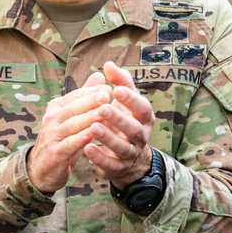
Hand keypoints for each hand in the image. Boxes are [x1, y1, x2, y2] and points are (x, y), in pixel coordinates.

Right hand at [27, 72, 112, 193]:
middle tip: (108, 95)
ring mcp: (52, 135)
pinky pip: (70, 144)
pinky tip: (92, 134)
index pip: (76, 96)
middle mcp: (52, 119)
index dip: (91, 91)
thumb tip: (99, 76)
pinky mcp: (55, 153)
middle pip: (74, 107)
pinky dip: (81, 138)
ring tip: (104, 112)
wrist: (41, 169)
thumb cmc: (61, 139)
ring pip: (73, 124)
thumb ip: (85, 97)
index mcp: (57, 107)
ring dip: (89, 118)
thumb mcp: (71, 117)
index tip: (108, 87)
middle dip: (91, 101)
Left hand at [85, 62, 155, 189]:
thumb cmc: (125, 119)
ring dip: (108, 138)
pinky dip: (100, 158)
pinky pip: (111, 165)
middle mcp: (141, 137)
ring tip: (93, 128)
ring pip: (123, 147)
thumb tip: (108, 64)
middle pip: (134, 129)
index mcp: (144, 118)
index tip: (116, 89)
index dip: (131, 99)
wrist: (129, 156)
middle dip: (119, 118)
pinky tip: (87, 148)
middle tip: (103, 108)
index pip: (142, 107)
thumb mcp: (125, 101)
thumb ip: (119, 82)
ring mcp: (131, 154)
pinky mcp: (119, 168)